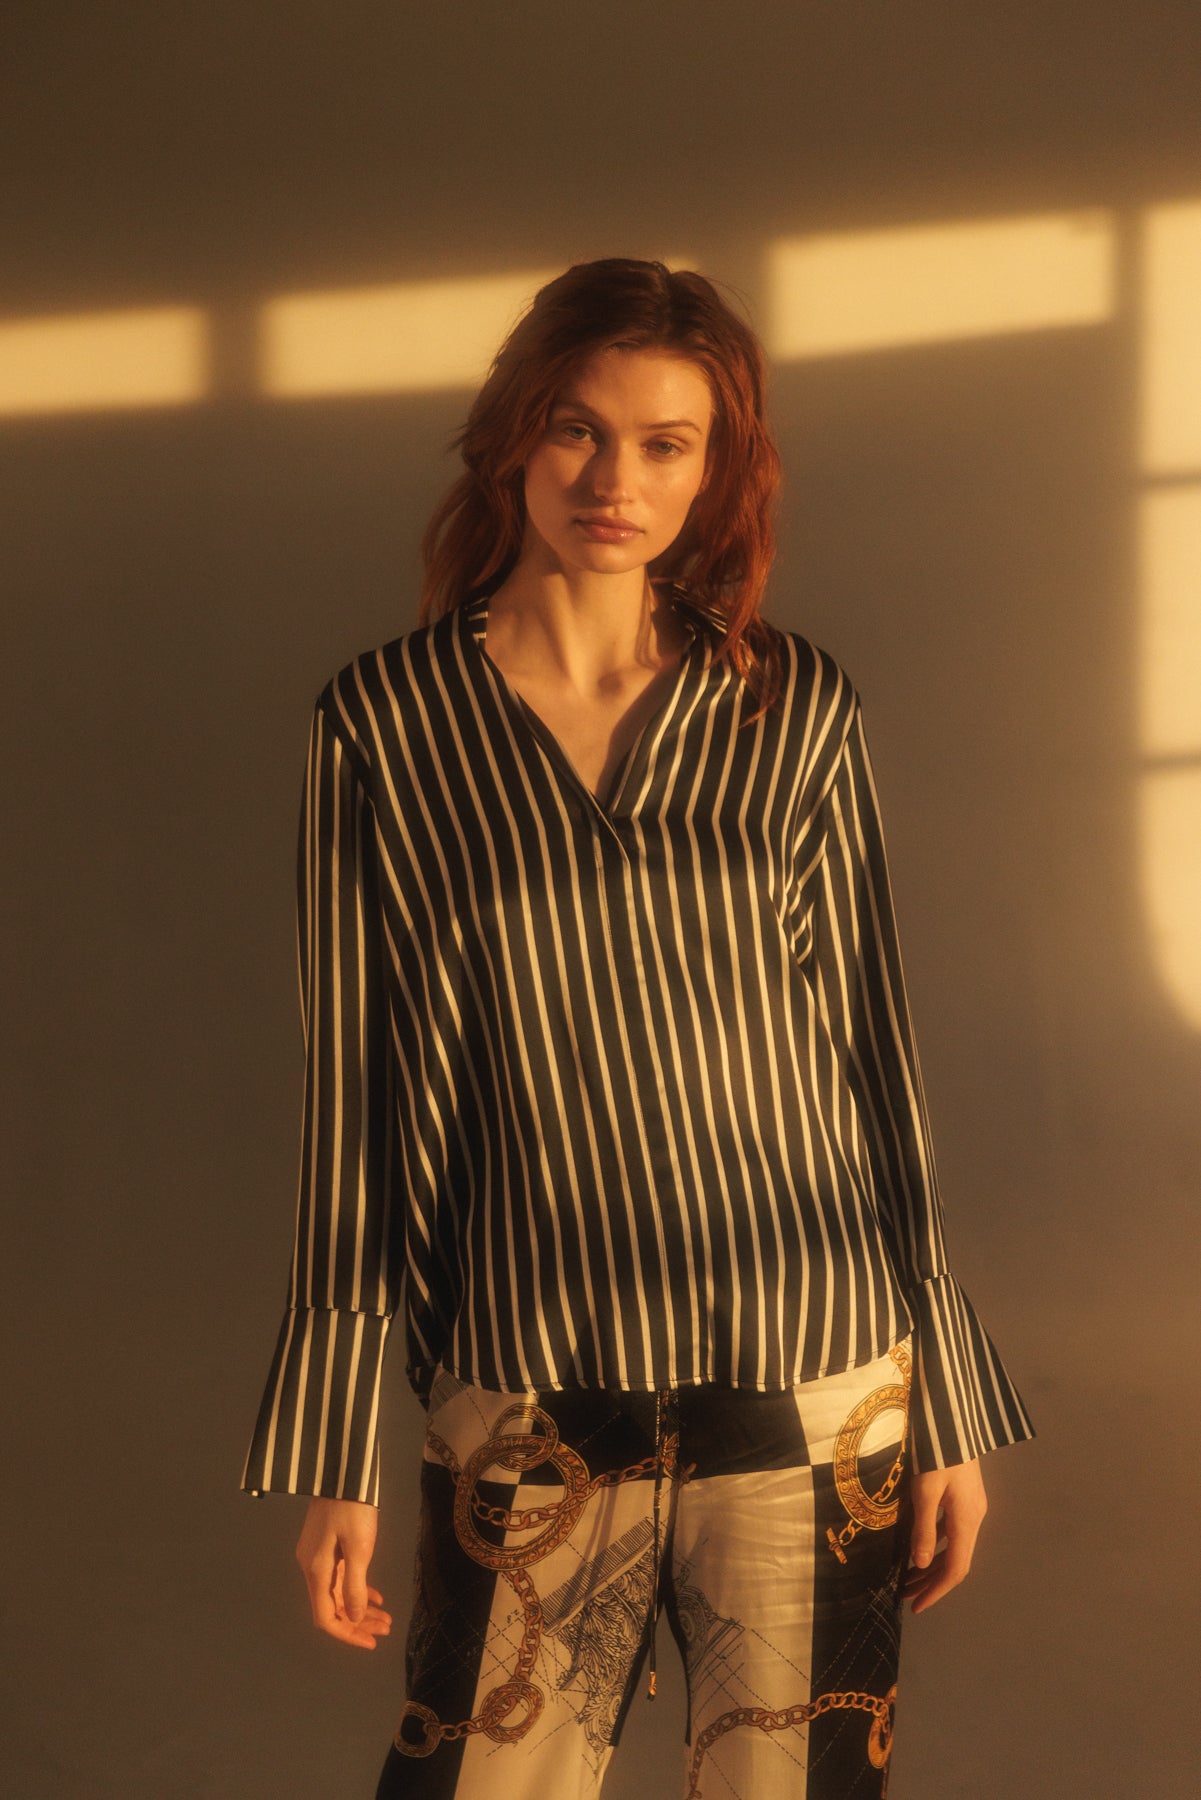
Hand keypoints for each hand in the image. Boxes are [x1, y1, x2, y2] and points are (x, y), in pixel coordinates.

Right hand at [295, 1497, 391, 1648]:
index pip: (325, 1617)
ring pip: (339, 1593)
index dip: (347, 1634)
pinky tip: (377, 1596)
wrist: (345, 1471)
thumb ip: (356, 1586)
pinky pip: (341, 1577)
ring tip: (386, 1619)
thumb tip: (354, 1618)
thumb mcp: (359, 1548)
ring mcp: (318, 1556)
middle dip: (358, 1623)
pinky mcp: (327, 1545)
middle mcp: (312, 1567)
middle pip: (333, 1607)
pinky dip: (358, 1589)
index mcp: (316, 1570)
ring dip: (361, 1608)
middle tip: (385, 1631)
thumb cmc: (353, 1508)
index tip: (370, 1642)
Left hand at [904, 1457, 987, 1614]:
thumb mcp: (925, 1491)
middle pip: (955, 1561)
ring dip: (932, 1565)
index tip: (917, 1607)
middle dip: (930, 1582)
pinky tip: (919, 1547)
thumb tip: (920, 1565)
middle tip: (904, 1596)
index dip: (937, 1591)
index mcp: (967, 1521)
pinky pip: (951, 1531)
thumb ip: (923, 1529)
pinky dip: (936, 1545)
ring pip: (954, 1546)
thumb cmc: (937, 1453)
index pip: (955, 1569)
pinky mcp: (965, 1496)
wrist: (951, 1418)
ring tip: (907, 1578)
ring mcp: (971, 1507)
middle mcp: (974, 1518)